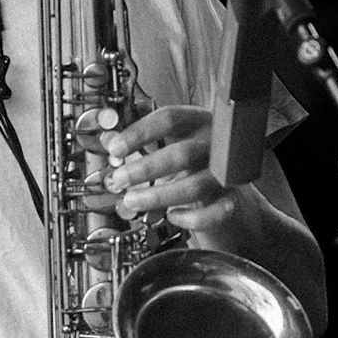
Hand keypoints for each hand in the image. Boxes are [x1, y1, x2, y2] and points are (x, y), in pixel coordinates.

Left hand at [98, 105, 258, 243]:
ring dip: (158, 197)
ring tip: (132, 201)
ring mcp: (224, 174)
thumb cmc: (189, 160)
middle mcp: (214, 145)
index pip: (169, 119)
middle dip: (145, 169)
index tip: (115, 149)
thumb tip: (105, 141)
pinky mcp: (231, 199)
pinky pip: (214, 213)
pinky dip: (190, 218)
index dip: (139, 133)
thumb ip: (137, 143)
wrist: (222, 182)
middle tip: (119, 180)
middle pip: (182, 154)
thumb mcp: (165, 144)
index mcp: (196, 122)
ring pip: (194, 187)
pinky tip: (172, 216)